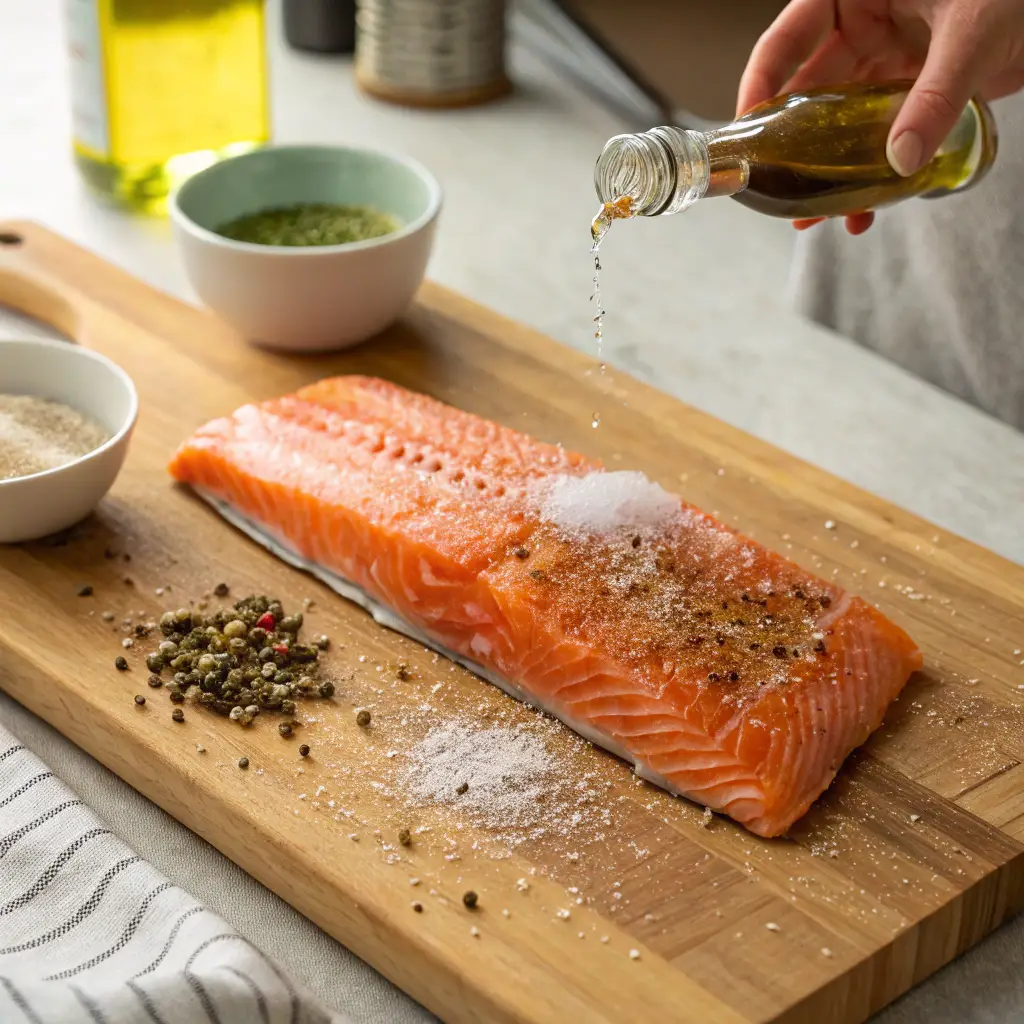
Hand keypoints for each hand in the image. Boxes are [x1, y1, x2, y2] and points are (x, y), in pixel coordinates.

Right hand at [736, 0, 1023, 233]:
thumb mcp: (973, 32)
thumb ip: (937, 96)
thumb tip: (901, 158)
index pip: (787, 39)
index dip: (760, 86)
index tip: (747, 134)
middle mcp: (864, 26)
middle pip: (808, 91)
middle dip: (793, 148)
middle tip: (779, 191)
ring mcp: (887, 60)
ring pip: (840, 122)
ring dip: (829, 170)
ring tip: (815, 216)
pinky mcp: (913, 89)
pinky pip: (881, 135)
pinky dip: (874, 171)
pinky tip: (869, 206)